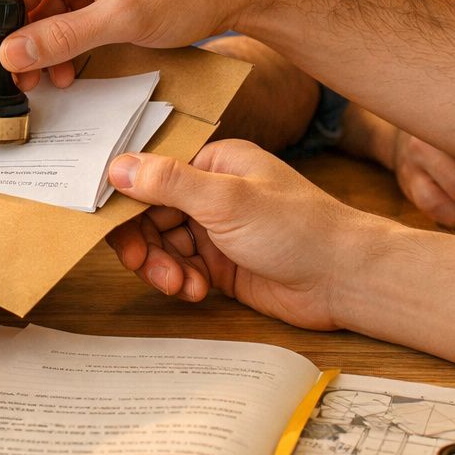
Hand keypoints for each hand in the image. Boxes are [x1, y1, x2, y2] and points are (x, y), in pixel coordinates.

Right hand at [104, 140, 373, 330]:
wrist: (344, 280)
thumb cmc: (298, 228)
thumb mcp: (227, 200)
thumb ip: (169, 183)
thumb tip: (117, 166)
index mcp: (214, 163)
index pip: (151, 175)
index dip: (126, 202)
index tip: (110, 227)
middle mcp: (211, 192)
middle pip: (150, 214)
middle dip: (144, 242)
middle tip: (142, 265)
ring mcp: (216, 229)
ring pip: (163, 245)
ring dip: (162, 266)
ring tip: (180, 285)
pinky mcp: (222, 263)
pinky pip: (182, 269)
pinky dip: (181, 281)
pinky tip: (197, 291)